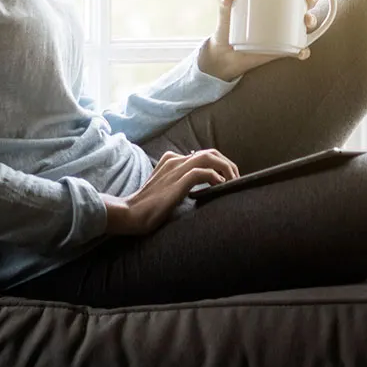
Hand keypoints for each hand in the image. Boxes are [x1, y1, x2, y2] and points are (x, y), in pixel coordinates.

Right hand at [100, 148, 239, 235]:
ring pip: (209, 158)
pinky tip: (220, 186)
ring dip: (226, 168)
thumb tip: (203, 183)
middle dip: (227, 164)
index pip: (203, 154)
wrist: (129, 213)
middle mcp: (174, 160)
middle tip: (236, 179)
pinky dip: (215, 177)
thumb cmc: (148, 205)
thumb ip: (180, 181)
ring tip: (233, 181)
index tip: (228, 178)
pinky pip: (202, 172)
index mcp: (171, 160)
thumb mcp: (166, 187)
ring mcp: (175, 169)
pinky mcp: (177, 182)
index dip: (219, 164)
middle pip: (210, 152)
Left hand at [197, 0, 322, 81]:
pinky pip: (298, 50)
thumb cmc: (227, 30)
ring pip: (305, 26)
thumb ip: (224, 5)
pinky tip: (301, 51)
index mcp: (273, 2)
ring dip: (311, 21)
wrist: (224, 56)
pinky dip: (303, 51)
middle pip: (305, 4)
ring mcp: (285, 33)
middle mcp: (283, 16)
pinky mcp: (283, 50)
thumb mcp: (225, 16)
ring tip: (306, 22)